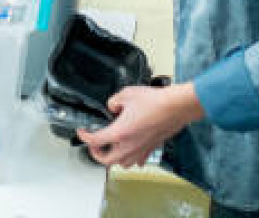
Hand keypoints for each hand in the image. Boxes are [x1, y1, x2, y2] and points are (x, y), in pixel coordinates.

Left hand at [78, 83, 203, 168]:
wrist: (176, 107)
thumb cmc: (155, 102)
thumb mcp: (126, 94)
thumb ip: (113, 101)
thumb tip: (112, 107)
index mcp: (119, 133)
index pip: (95, 141)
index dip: (84, 137)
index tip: (82, 133)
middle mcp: (129, 146)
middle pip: (106, 160)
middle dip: (96, 154)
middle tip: (94, 145)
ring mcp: (142, 149)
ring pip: (123, 163)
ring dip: (114, 158)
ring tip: (111, 148)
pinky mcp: (152, 148)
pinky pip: (139, 160)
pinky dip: (132, 158)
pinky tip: (131, 150)